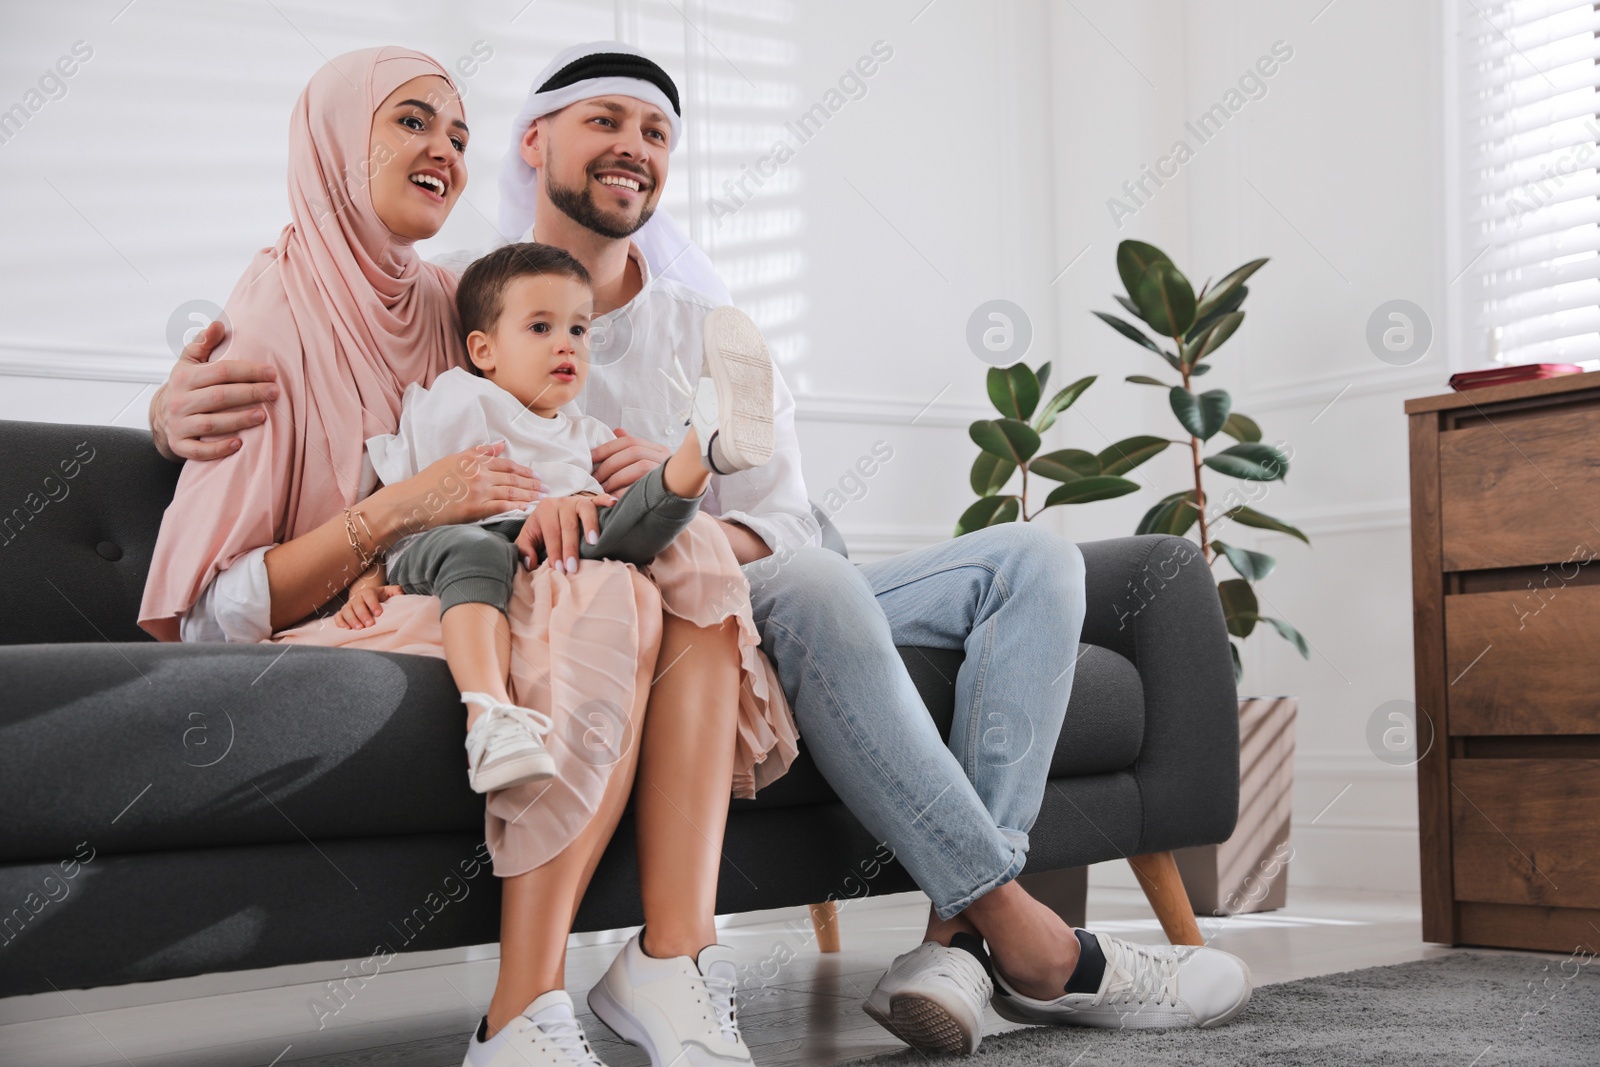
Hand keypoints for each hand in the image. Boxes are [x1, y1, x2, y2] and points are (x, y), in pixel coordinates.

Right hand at [153, 320, 280, 460]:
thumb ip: (203, 342)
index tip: (272, 373)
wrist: (162, 416)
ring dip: (238, 420)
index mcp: (184, 377)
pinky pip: (198, 450)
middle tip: (274, 393)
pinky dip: (218, 448)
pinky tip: (239, 444)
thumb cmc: (187, 386)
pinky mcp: (180, 445)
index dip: (248, 371)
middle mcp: (179, 400)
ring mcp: (178, 424)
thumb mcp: (190, 362)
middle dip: (250, 394)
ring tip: (263, 416)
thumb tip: (218, 324)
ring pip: (211, 423)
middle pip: (219, 396)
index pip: (221, 371)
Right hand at [334, 583, 402, 628]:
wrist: (366, 598)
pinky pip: (338, 617)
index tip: (379, 613)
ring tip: (359, 628)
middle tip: (370, 624)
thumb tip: (401, 592)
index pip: (369, 596)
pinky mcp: (343, 613)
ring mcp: (348, 605)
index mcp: (368, 592)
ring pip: (346, 611)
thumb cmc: (380, 597)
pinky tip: (347, 629)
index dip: (373, 604)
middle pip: (357, 605)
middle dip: (363, 615)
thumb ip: (395, 591)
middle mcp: (357, 598)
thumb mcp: (389, 592)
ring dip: (352, 620)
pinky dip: (340, 622)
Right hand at [388, 441, 542, 537]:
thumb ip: (478, 452)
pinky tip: (527, 508)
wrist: (412, 501)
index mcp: (474, 461)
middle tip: (547, 488)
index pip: (507, 465)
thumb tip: (500, 445)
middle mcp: (479, 474)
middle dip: (533, 484)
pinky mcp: (475, 509)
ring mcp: (478, 491)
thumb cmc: (429, 481)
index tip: (536, 476)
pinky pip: (502, 507)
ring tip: (542, 498)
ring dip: (530, 495)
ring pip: (511, 492)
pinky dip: (517, 507)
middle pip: (513, 479)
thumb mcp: (453, 460)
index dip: (524, 471)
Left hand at [514, 492, 616, 574]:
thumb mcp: (529, 537)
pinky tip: (613, 504)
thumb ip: (524, 549)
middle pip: (568, 525)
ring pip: (585, 510)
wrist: (550, 511)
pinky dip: (606, 500)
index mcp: (545, 509)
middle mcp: (561, 502)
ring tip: (593, 543)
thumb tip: (531, 563)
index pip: (551, 532)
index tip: (559, 568)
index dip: (554, 551)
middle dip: (570, 547)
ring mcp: (577, 500)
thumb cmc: (541, 528)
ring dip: (590, 526)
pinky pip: (599, 499)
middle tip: (573, 567)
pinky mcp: (590, 500)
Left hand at [592, 428, 669, 493]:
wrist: (678, 505)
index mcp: (659, 450)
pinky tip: (613, 497)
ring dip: (615, 478)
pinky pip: (643, 487)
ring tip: (601, 488)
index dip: (608, 448)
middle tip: (594, 477)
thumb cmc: (659, 485)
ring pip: (640, 466)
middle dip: (609, 464)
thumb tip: (616, 431)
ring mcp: (668, 473)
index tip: (591, 458)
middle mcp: (665, 459)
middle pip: (634, 452)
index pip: (631, 441)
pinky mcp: (667, 489)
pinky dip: (625, 491)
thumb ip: (632, 448)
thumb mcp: (648, 463)